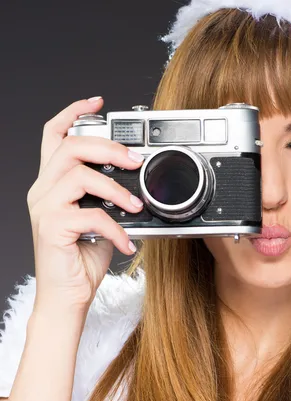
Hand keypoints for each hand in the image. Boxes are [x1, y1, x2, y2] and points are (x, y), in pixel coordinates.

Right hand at [27, 97, 144, 313]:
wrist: (67, 297)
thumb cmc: (81, 260)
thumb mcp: (99, 221)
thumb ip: (107, 199)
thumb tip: (135, 186)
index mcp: (53, 184)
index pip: (54, 136)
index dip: (73, 113)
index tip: (97, 102)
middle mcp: (43, 191)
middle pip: (69, 147)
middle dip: (107, 147)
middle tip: (134, 160)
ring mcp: (44, 208)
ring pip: (78, 174)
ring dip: (115, 188)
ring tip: (135, 206)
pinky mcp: (52, 228)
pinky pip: (90, 215)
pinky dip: (115, 228)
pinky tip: (126, 242)